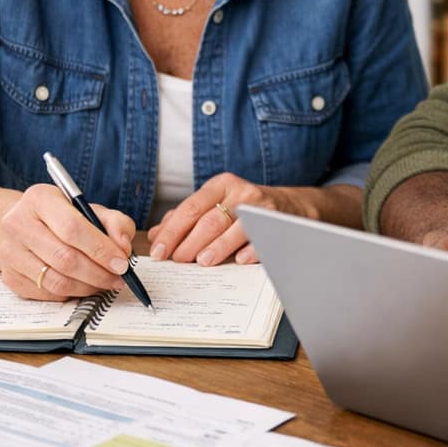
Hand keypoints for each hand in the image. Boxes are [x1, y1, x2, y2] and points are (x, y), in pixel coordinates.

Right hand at [0, 184, 135, 300]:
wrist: (22, 225)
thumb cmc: (62, 217)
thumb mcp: (91, 209)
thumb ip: (115, 223)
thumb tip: (123, 248)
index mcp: (40, 199)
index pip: (72, 228)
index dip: (101, 249)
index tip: (122, 263)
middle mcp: (18, 224)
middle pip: (65, 258)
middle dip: (99, 273)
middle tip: (119, 277)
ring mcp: (9, 252)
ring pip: (56, 281)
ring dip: (88, 287)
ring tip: (105, 283)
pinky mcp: (9, 277)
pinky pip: (47, 294)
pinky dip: (72, 294)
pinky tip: (84, 285)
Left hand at [146, 173, 322, 266]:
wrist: (290, 205)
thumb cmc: (244, 207)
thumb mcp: (216, 203)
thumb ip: (186, 217)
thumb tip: (157, 234)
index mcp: (221, 185)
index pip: (190, 208)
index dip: (172, 231)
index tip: (159, 250)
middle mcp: (241, 192)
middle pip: (210, 220)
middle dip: (190, 242)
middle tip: (177, 261)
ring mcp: (261, 207)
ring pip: (233, 228)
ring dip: (216, 247)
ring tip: (202, 262)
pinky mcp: (277, 222)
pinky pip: (261, 238)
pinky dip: (250, 250)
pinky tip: (239, 260)